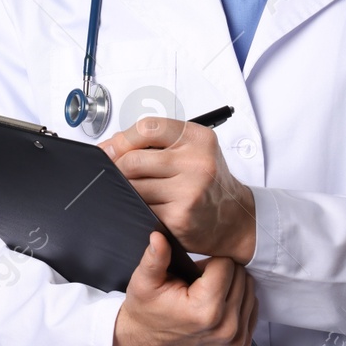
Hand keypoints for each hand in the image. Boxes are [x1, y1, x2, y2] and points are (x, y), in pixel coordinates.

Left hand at [99, 117, 255, 262]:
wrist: (235, 217)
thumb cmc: (210, 180)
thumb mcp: (193, 149)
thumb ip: (158, 142)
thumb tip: (112, 145)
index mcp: (197, 138)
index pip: (147, 128)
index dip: (121, 139)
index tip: (110, 149)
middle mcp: (196, 162)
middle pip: (134, 160)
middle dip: (118, 167)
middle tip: (117, 172)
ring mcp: (188, 191)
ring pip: (134, 186)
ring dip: (128, 188)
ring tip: (138, 189)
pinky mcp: (179, 217)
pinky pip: (142, 208)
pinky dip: (139, 207)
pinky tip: (149, 205)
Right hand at [112, 231, 257, 345]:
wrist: (147, 342)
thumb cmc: (147, 310)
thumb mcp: (144, 281)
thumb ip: (155, 258)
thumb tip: (158, 236)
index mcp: (205, 310)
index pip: (227, 265)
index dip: (209, 261)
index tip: (194, 269)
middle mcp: (226, 327)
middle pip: (241, 276)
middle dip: (221, 272)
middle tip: (199, 280)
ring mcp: (235, 339)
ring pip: (249, 290)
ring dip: (231, 285)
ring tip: (206, 292)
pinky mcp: (241, 345)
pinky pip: (252, 308)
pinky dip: (237, 301)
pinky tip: (218, 303)